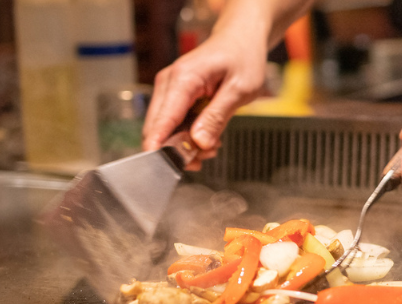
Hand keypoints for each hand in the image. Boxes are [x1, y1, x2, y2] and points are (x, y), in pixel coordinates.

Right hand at [142, 31, 266, 170]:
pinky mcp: (174, 95)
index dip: (159, 146)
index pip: (162, 120)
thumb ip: (217, 117)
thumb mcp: (239, 89)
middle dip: (179, 149)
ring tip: (213, 146)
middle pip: (158, 129)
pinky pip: (173, 123)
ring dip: (186, 144)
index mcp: (183, 79)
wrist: (241, 39)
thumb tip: (198, 143)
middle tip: (206, 157)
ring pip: (164, 129)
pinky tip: (209, 136)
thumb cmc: (243, 58)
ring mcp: (169, 89)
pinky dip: (187, 134)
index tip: (163, 167)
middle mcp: (169, 83)